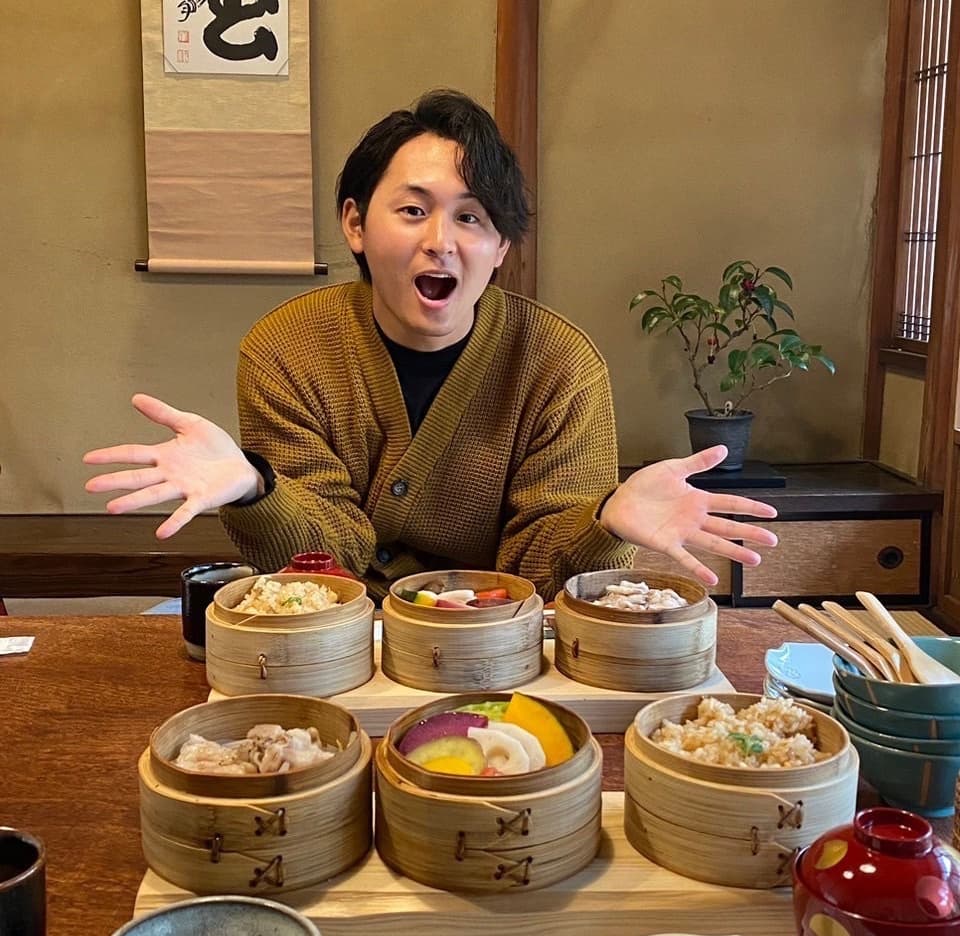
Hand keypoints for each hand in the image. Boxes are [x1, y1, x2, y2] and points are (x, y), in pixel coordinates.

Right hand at [83, 393, 260, 538]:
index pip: (132, 454)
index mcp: (165, 456)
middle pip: (137, 477)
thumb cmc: (216, 448)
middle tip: (91, 486)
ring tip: (113, 507)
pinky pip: (185, 512)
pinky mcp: (201, 499)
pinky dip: (174, 522)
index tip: (88, 458)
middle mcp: (170, 474)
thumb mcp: (189, 424)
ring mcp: (184, 488)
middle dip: (114, 480)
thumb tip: (137, 398)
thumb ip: (163, 414)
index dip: (111, 455)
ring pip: (154, 494)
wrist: (242, 466)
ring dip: (133, 501)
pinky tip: (162, 532)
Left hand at [599, 445, 777, 585]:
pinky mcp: (666, 544)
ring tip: (754, 561)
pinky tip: (712, 579)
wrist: (618, 502)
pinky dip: (698, 568)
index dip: (751, 507)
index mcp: (697, 499)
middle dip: (750, 533)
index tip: (772, 513)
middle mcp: (694, 519)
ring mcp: (682, 533)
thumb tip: (724, 450)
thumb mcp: (673, 468)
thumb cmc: (644, 486)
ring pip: (713, 544)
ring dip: (733, 552)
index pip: (731, 503)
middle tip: (772, 541)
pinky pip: (685, 558)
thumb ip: (699, 462)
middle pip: (727, 526)